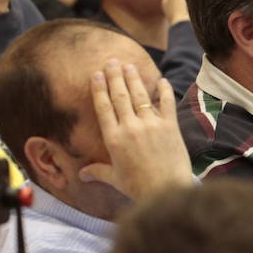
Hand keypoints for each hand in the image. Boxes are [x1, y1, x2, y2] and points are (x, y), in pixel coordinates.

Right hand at [78, 60, 191, 199]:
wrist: (167, 190)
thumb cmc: (138, 187)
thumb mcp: (114, 178)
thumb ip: (97, 171)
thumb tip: (82, 175)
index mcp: (113, 138)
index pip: (104, 107)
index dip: (99, 89)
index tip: (96, 75)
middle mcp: (130, 127)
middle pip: (120, 96)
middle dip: (115, 77)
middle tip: (111, 62)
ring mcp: (151, 125)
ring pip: (140, 96)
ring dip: (133, 79)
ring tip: (128, 66)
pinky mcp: (170, 127)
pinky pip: (167, 103)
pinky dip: (164, 90)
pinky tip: (161, 80)